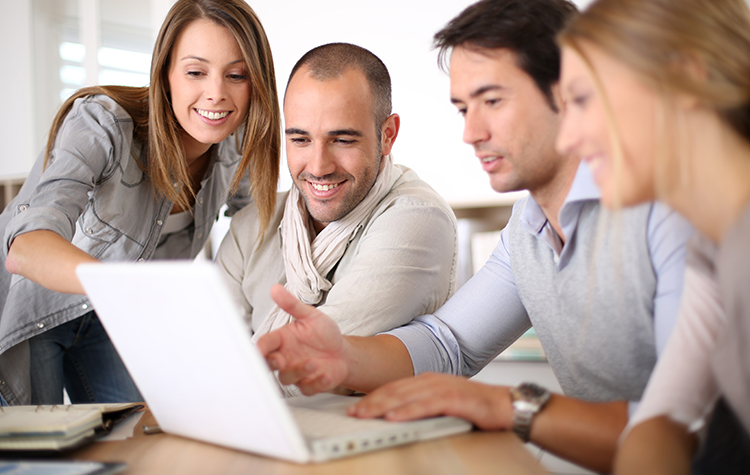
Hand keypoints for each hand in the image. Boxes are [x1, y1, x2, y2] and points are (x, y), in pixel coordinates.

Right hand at [256, 284, 348, 394]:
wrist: (343, 352)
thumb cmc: (324, 334)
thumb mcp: (311, 316)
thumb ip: (292, 304)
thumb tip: (276, 289)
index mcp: (282, 340)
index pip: (264, 345)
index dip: (260, 348)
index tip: (260, 350)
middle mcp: (285, 357)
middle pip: (268, 364)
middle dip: (271, 363)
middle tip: (280, 359)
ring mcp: (296, 373)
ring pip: (287, 378)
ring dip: (299, 372)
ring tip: (314, 362)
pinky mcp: (309, 384)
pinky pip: (306, 388)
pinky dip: (316, 382)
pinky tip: (325, 374)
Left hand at [347, 372, 513, 430]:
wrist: (505, 406)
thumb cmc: (476, 407)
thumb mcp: (443, 402)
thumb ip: (423, 405)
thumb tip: (398, 414)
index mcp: (428, 380)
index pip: (394, 387)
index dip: (373, 397)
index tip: (356, 407)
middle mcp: (432, 380)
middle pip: (394, 391)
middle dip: (371, 402)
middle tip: (353, 412)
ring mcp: (442, 388)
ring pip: (405, 397)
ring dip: (382, 406)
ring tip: (365, 414)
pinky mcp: (453, 398)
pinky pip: (425, 406)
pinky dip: (407, 411)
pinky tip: (394, 417)